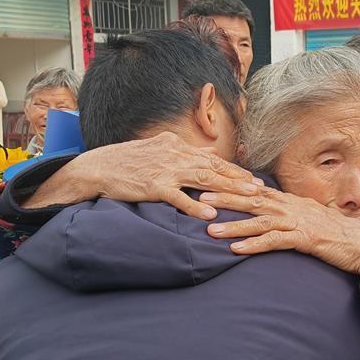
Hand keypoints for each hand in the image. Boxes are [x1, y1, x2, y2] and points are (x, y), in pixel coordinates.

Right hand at [21, 132, 262, 220]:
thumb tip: (206, 153)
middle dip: (240, 179)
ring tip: (248, 198)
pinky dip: (195, 205)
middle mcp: (174, 154)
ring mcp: (165, 170)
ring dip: (229, 189)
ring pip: (204, 179)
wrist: (98, 167)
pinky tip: (211, 213)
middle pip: (215, 167)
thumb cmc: (126, 161)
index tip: (253, 179)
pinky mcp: (155, 186)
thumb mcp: (157, 149)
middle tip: (261, 190)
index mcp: (176, 146)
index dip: (234, 169)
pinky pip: (179, 197)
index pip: (211, 158)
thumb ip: (182, 152)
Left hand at [202, 187, 359, 287]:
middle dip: (224, 198)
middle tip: (198, 196)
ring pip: (260, 221)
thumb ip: (285, 214)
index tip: (208, 184)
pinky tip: (237, 250)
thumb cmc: (333, 234)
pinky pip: (275, 241)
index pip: (254, 190)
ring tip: (211, 230)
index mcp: (289, 201)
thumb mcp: (306, 219)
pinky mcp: (304, 239)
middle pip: (252, 200)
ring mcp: (298, 222)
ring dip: (234, 225)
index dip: (230, 186)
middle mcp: (291, 207)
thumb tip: (265, 214)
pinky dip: (254, 245)